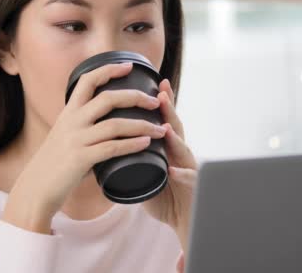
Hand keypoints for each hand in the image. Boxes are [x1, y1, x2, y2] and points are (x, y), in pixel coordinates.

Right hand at [2, 62, 167, 232]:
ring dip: (142, 125)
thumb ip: (82, 126)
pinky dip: (132, 144)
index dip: (109, 70)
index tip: (129, 66)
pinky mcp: (81, 159)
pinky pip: (112, 148)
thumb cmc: (54, 164)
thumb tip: (106, 122)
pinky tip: (147, 144)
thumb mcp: (64, 136)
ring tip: (160, 129)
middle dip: (135, 97)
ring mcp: (76, 140)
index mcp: (68, 113)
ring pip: (115, 125)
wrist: (35, 189)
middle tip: (155, 102)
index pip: (87, 80)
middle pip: (108, 99)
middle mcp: (72, 122)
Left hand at [143, 78, 197, 251]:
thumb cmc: (163, 193)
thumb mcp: (145, 170)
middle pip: (175, 128)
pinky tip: (174, 170)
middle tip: (161, 93)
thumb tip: (109, 141)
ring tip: (166, 127)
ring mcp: (187, 168)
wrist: (181, 217)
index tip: (152, 83)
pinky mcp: (192, 188)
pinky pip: (188, 180)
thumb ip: (133, 154)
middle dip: (169, 111)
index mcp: (166, 147)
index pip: (162, 121)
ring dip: (175, 139)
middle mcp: (179, 154)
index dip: (159, 103)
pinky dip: (182, 175)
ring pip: (183, 150)